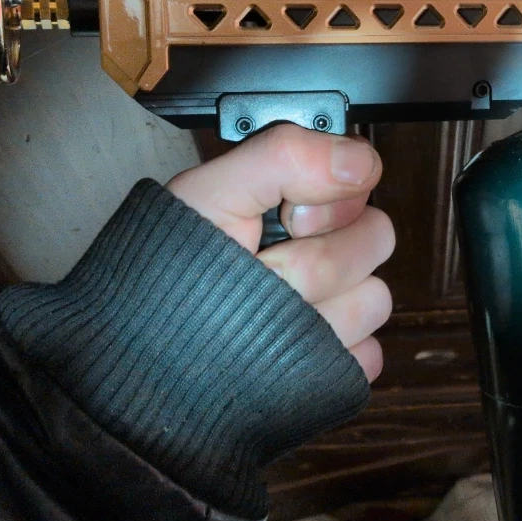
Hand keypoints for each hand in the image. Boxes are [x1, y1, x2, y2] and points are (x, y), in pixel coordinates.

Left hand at [167, 124, 394, 380]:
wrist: (145, 362)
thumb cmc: (168, 272)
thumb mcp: (209, 194)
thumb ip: (281, 157)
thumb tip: (360, 163)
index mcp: (299, 201)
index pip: (362, 179)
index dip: (327, 202)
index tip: (287, 218)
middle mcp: (323, 249)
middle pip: (376, 238)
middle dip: (313, 262)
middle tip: (265, 272)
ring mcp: (335, 308)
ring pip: (374, 300)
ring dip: (317, 313)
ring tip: (267, 318)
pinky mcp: (338, 361)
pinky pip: (368, 355)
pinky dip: (328, 356)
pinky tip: (286, 350)